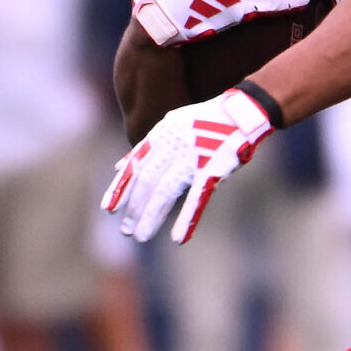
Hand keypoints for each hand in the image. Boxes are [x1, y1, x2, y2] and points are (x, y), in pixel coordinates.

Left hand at [102, 86, 275, 243]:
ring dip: (151, 216)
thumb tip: (119, 167)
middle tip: (127, 231)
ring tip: (141, 236)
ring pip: (165, 191)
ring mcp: (192, 157)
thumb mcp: (170, 126)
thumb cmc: (206, 121)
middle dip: (135, 207)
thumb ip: (145, 148)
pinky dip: (187, 218)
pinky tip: (178, 238)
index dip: (120, 189)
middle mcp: (172, 146)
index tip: (108, 210)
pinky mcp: (214, 169)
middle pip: (147, 181)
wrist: (242, 112)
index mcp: (161, 135)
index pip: (135, 166)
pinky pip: (198, 197)